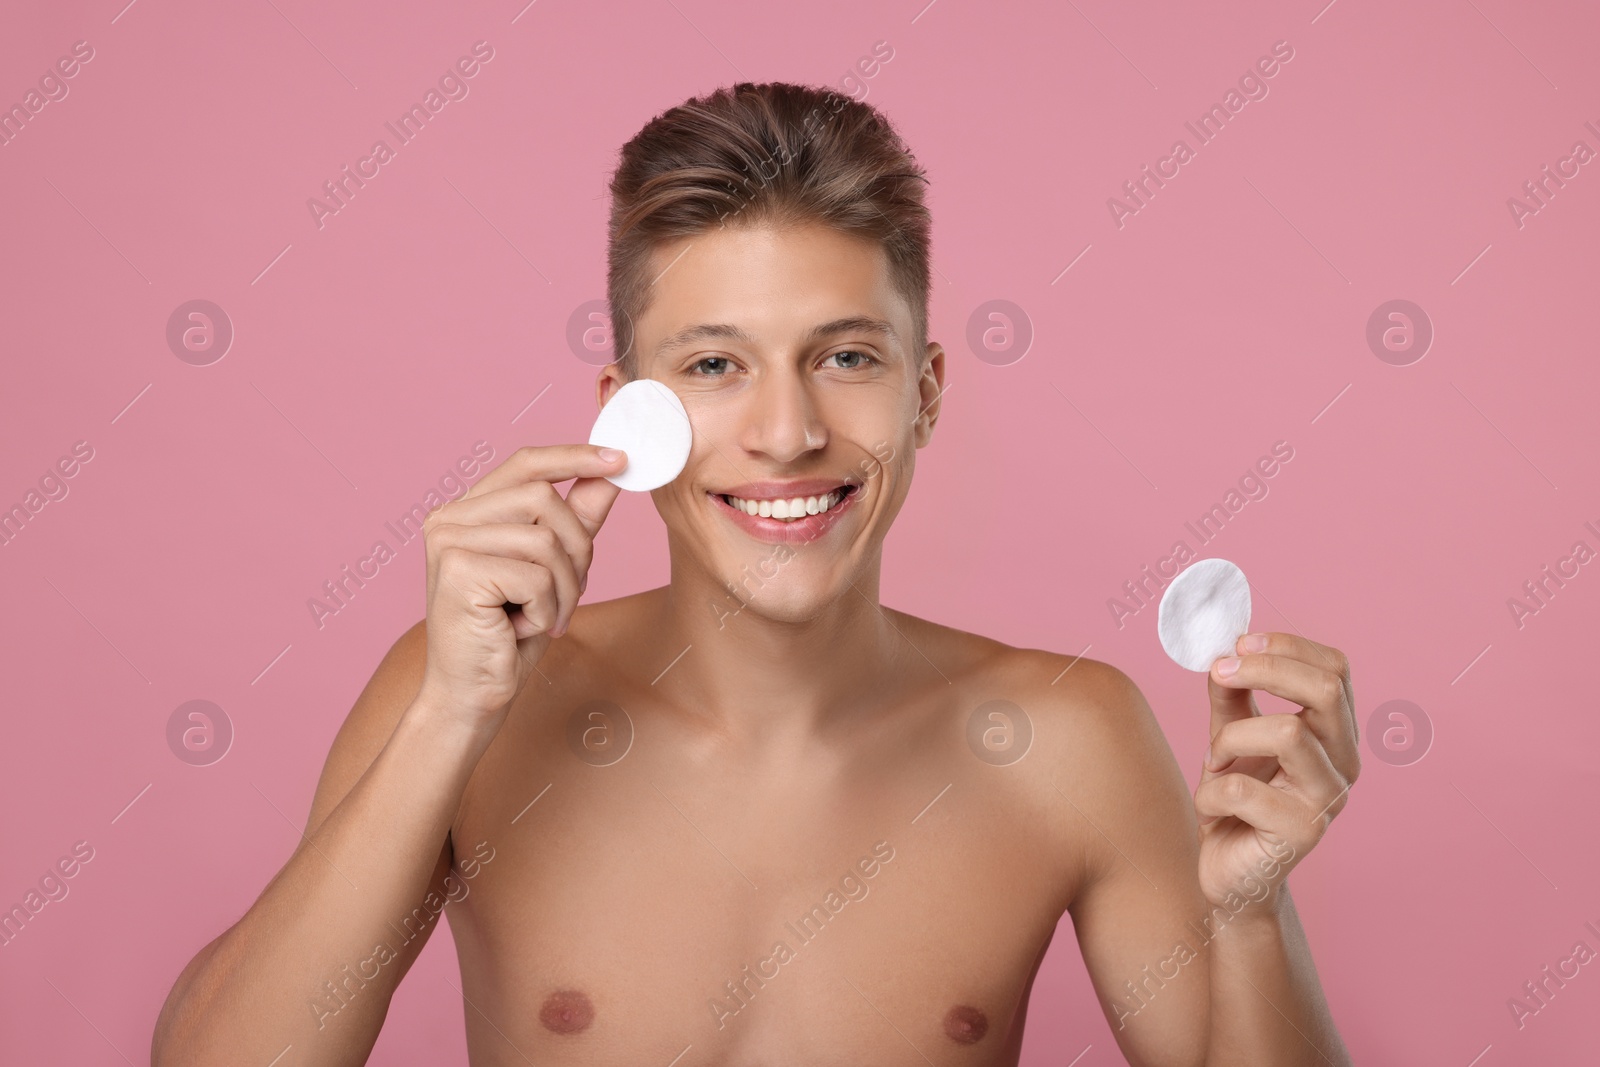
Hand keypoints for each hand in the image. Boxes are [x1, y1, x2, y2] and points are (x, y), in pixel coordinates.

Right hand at [415, 444, 625, 728]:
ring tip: (545, 616)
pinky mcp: (458, 571)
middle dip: (576, 547)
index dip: (574, 457)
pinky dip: (546, 608)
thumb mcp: (554, 569)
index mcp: (467, 511)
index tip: (621, 459)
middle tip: (570, 592)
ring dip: (564, 587)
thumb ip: (577, 519)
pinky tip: (522, 628)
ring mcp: (448, 542)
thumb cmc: (509, 634)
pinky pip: (536, 575)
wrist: (472, 694)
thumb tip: (610, 473)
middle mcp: (449, 518)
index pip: (526, 464)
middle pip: (544, 498)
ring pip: (545, 539)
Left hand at [1192, 632, 1358, 910]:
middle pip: (1325, 690)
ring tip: (1214, 763)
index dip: (1286, 646)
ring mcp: (1328, 799)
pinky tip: (1212, 808)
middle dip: (1264, 669)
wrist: (1230, 873)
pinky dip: (1211, 791)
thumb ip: (1232, 695)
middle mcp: (1344, 763)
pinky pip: (1243, 788)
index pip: (1335, 669)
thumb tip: (1224, 652)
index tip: (1237, 644)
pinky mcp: (1302, 833)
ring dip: (1231, 738)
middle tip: (1220, 675)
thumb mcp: (1230, 737)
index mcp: (1334, 733)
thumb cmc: (1236, 802)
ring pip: (1287, 732)